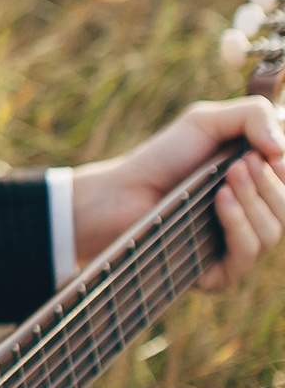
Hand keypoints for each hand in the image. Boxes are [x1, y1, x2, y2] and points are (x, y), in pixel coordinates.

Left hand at [66, 96, 284, 288]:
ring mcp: (238, 248)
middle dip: (270, 184)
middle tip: (243, 162)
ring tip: (228, 176)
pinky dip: (238, 223)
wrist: (119, 191)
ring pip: (273, 232)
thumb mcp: (206, 121)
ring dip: (254, 200)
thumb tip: (281, 147)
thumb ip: (253, 115)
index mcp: (261, 190)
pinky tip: (220, 200)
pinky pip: (247, 253)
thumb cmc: (163, 157)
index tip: (269, 153)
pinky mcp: (219, 272)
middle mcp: (255, 220)